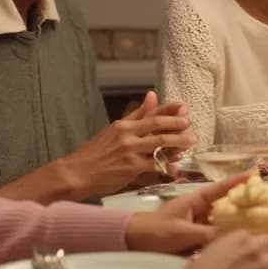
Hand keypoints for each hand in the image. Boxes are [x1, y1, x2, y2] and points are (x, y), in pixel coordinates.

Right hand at [56, 91, 195, 196]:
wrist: (77, 173)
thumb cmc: (95, 153)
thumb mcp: (113, 130)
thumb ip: (136, 115)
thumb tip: (152, 95)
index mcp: (123, 124)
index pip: (151, 113)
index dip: (169, 110)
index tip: (184, 107)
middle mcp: (127, 135)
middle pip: (158, 125)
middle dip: (177, 124)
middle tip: (190, 124)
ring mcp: (130, 151)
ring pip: (159, 143)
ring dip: (178, 142)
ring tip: (191, 142)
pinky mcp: (131, 167)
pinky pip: (154, 165)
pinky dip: (167, 166)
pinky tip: (177, 168)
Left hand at [125, 174, 251, 253]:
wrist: (133, 242)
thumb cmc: (155, 231)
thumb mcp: (183, 232)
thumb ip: (208, 234)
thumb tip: (234, 236)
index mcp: (196, 199)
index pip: (222, 187)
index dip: (240, 180)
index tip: (257, 172)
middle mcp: (200, 208)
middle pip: (228, 204)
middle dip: (245, 204)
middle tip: (267, 204)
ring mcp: (198, 222)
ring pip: (223, 220)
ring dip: (236, 221)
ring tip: (259, 222)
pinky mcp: (195, 236)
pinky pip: (215, 234)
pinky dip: (225, 235)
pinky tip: (239, 239)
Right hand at [165, 231, 267, 268]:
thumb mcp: (211, 249)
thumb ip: (228, 243)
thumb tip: (236, 246)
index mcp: (240, 236)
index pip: (252, 235)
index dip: (247, 244)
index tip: (242, 252)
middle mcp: (256, 248)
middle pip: (267, 244)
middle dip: (260, 252)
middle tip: (251, 264)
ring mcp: (266, 266)